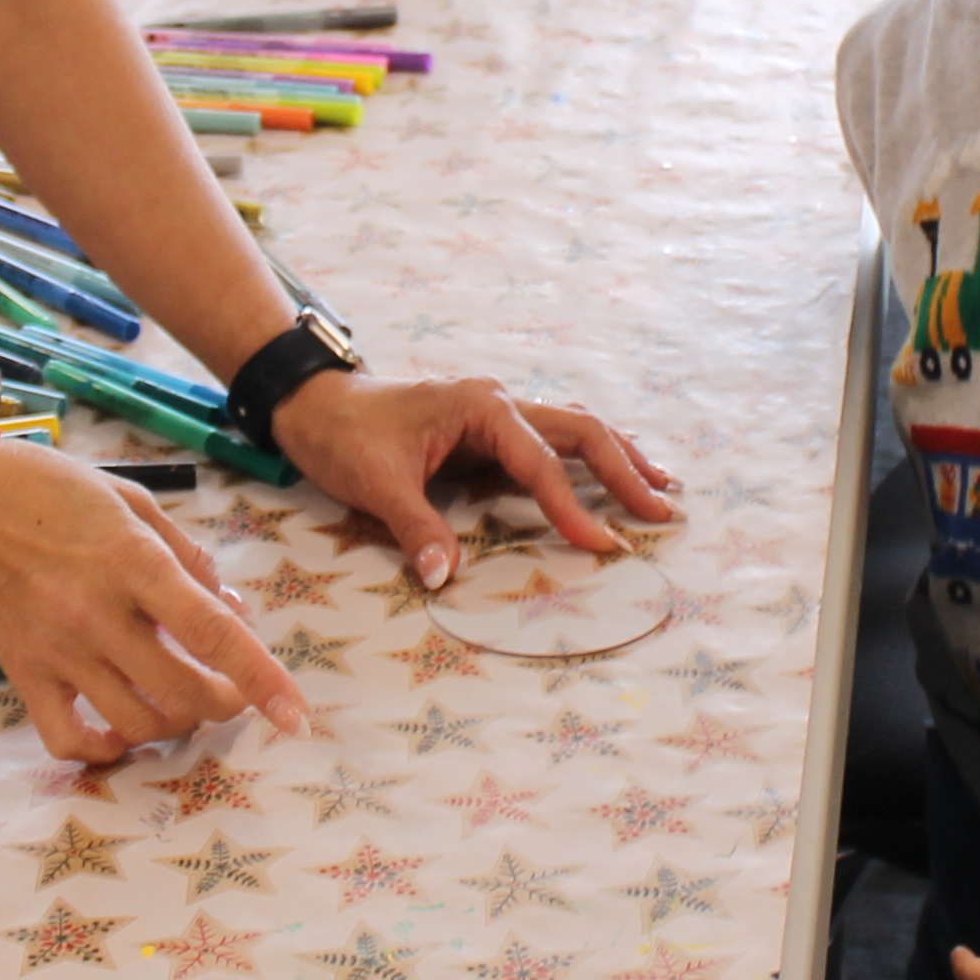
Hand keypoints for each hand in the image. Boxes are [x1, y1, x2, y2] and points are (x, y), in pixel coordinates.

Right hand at [0, 439, 311, 762]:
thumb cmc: (51, 490)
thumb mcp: (132, 502)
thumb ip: (189, 558)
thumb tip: (233, 613)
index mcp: (133, 562)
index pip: (211, 633)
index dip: (262, 678)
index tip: (296, 715)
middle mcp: (97, 615)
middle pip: (185, 694)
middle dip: (226, 703)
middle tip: (230, 687)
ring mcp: (57, 651)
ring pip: (138, 724)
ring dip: (177, 725)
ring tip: (183, 700)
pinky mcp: (22, 673)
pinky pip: (68, 740)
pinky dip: (105, 750)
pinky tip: (123, 731)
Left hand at [270, 369, 677, 591]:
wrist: (316, 403)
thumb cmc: (344, 436)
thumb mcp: (375, 483)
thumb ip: (417, 528)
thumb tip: (445, 578)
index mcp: (481, 407)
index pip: (541, 463)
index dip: (573, 508)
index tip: (604, 546)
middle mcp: (500, 401)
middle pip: (581, 431)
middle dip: (625, 470)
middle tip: (663, 510)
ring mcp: (498, 412)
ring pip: (575, 429)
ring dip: (618, 456)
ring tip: (661, 486)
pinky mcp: (491, 429)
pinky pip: (552, 440)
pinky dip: (588, 456)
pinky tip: (612, 473)